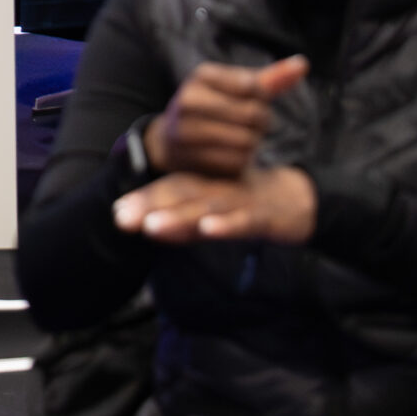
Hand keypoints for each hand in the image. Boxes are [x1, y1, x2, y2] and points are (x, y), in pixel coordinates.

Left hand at [113, 165, 317, 245]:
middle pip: (182, 194)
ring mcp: (241, 201)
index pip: (171, 188)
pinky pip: (244, 221)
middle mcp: (219, 189)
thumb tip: (148, 225)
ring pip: (207, 208)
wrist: (301, 198)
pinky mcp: (264, 216)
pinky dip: (226, 225)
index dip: (144, 198)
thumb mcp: (215, 209)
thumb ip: (186, 217)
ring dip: (179, 216)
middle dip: (150, 206)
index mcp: (206, 185)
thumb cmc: (250, 204)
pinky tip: (207, 230)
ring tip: (152, 226)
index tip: (116, 211)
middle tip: (121, 218)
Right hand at [144, 56, 308, 177]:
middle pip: (253, 114)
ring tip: (239, 139)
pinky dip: (240, 162)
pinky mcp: (192, 158)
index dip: (262, 97)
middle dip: (260, 122)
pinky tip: (229, 155)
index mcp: (201, 76)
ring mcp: (187, 130)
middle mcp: (188, 99)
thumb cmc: (213, 108)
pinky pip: (236, 163)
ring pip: (247, 141)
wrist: (171, 141)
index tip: (251, 100)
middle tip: (250, 125)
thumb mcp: (235, 87)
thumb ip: (270, 79)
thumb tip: (303, 63)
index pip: (253, 86)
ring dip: (252, 143)